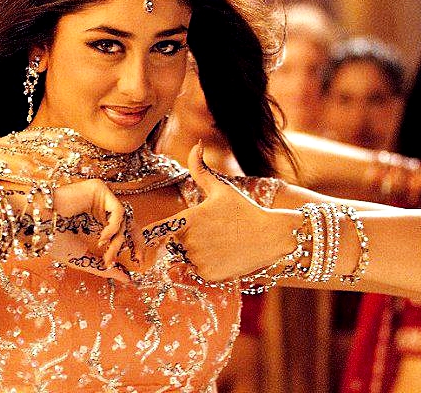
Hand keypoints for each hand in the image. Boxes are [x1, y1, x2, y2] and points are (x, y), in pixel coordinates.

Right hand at [44, 179, 130, 281]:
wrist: (37, 225)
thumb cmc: (54, 240)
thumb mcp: (84, 258)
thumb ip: (104, 267)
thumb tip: (127, 279)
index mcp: (96, 220)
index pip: (123, 230)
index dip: (134, 245)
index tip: (136, 263)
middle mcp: (100, 206)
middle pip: (131, 222)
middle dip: (137, 242)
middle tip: (137, 259)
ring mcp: (100, 196)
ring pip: (124, 220)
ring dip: (117, 242)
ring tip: (105, 254)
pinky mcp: (99, 188)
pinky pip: (118, 210)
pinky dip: (113, 228)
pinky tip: (101, 238)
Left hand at [139, 144, 289, 283]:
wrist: (271, 236)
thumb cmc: (244, 209)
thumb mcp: (221, 188)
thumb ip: (200, 169)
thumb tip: (196, 144)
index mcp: (188, 219)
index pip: (155, 231)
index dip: (152, 233)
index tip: (150, 234)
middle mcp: (189, 242)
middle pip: (175, 243)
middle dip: (186, 237)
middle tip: (211, 230)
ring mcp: (199, 260)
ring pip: (187, 257)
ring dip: (197, 252)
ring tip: (220, 242)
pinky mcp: (209, 274)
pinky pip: (198, 270)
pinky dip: (208, 265)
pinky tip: (225, 254)